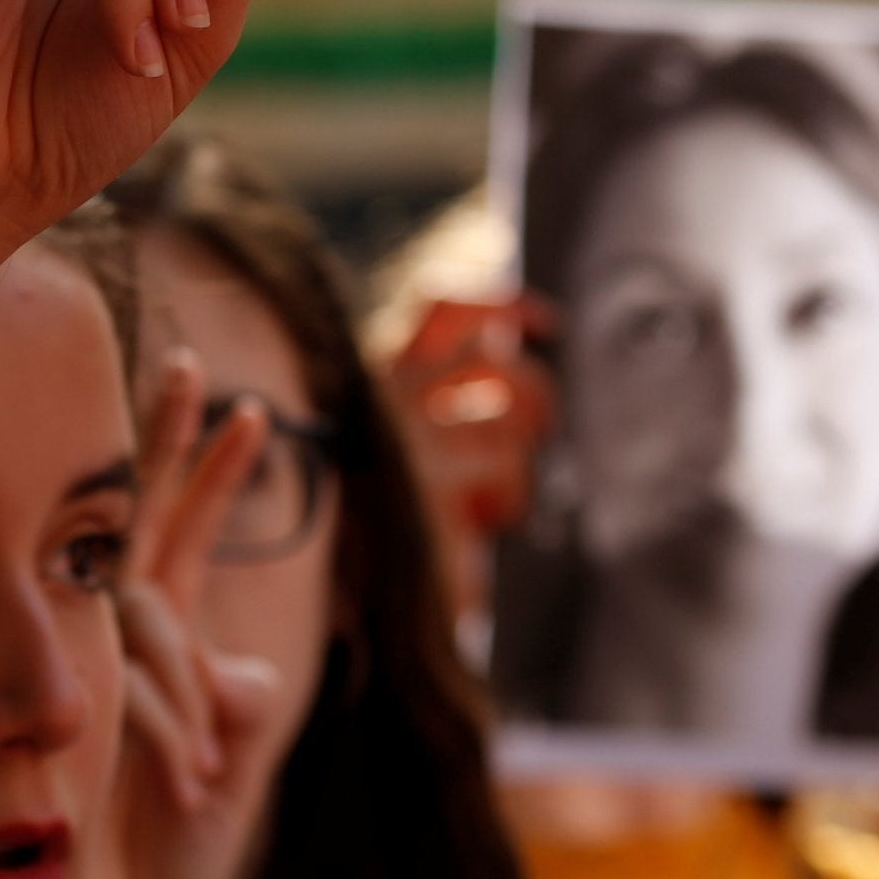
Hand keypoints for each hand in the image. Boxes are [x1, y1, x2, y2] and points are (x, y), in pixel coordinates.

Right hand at [87, 350, 283, 878]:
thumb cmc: (160, 850)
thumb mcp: (226, 763)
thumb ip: (237, 703)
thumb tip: (255, 669)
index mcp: (159, 633)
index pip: (180, 526)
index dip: (211, 466)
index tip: (251, 410)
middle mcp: (120, 628)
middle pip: (138, 511)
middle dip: (165, 435)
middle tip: (190, 360)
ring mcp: (94, 656)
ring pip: (147, 615)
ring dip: (185, 702)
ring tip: (199, 788)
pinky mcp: (79, 703)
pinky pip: (136, 676)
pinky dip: (176, 723)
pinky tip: (192, 778)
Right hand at [380, 293, 554, 622]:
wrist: (329, 576)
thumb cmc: (367, 505)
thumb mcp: (396, 436)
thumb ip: (436, 388)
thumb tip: (501, 344)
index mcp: (380, 369)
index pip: (442, 307)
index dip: (501, 303)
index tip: (549, 322)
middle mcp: (394, 392)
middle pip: (494, 360)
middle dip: (533, 390)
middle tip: (541, 426)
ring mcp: (415, 437)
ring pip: (505, 419)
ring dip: (514, 465)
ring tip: (498, 501)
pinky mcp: (432, 485)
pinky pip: (504, 471)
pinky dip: (507, 500)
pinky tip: (487, 524)